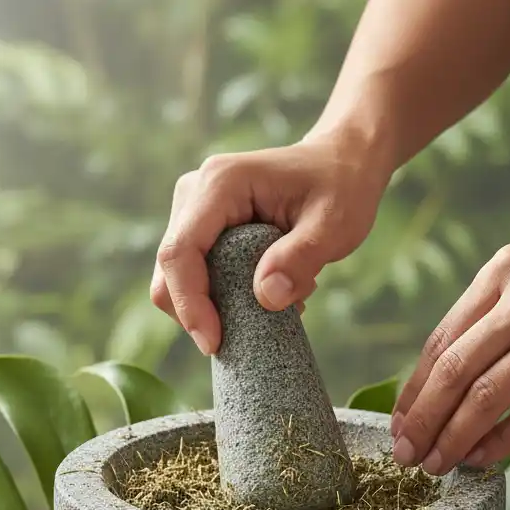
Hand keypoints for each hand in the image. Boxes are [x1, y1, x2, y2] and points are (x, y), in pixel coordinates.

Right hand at [151, 133, 391, 353]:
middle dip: (200, 313)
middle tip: (254, 331)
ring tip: (276, 299)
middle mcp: (195, 193)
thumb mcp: (334, 224)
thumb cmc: (340, 188)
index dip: (189, 303)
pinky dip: (223, 299)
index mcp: (220, 184)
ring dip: (216, 306)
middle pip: (169, 270)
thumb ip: (302, 257)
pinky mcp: (201, 230)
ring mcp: (193, 211)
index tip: (213, 343)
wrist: (340, 165)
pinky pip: (194, 276)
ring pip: (176, 278)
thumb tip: (266, 297)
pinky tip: (267, 292)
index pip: (180, 252)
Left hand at [391, 223, 509, 472]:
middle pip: (453, 370)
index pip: (440, 341)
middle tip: (406, 456)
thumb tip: (444, 386)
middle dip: (422, 421)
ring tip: (437, 465)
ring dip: (454, 438)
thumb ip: (496, 320)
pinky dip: (501, 442)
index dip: (413, 391)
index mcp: (504, 271)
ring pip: (485, 395)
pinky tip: (482, 460)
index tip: (398, 426)